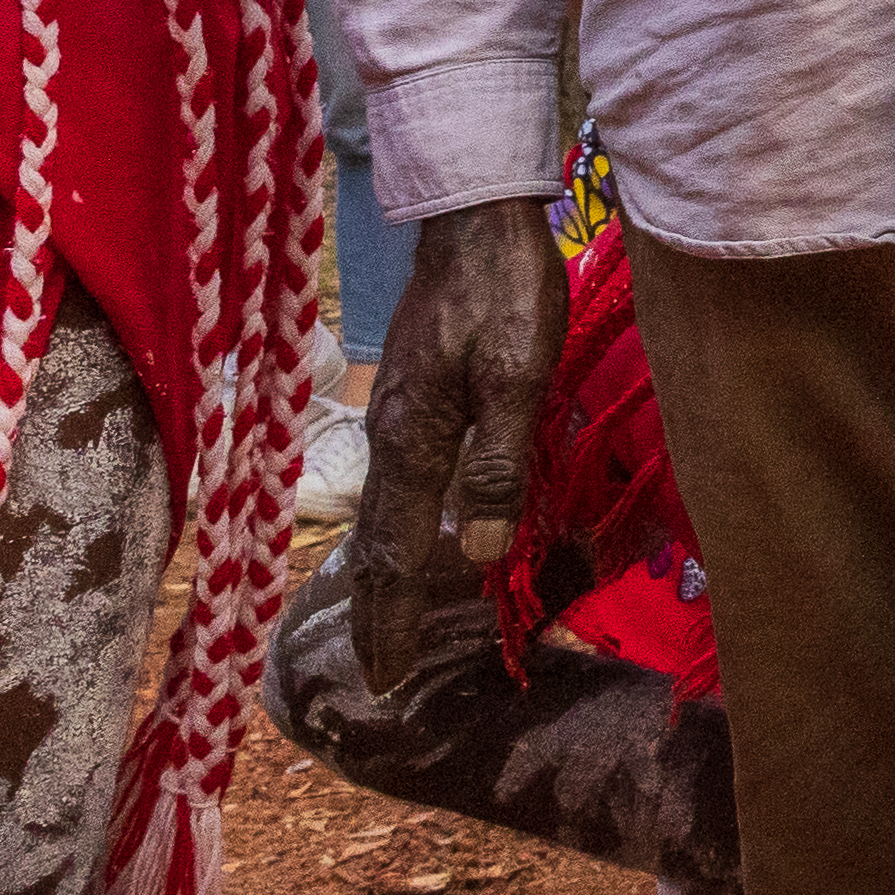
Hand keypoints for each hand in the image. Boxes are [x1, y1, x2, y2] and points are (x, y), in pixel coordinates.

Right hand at [346, 196, 575, 697]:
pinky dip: (395, 530)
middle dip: (376, 614)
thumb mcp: (521, 376)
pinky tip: (413, 535)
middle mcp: (392, 437)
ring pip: (380, 514)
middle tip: (378, 676)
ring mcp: (397, 414)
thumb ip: (500, 463)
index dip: (393, 620)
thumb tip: (473, 556)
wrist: (476, 215)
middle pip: (373, 544)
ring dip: (382, 577)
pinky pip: (395, 484)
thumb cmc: (507, 291)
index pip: (394, 555)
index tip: (386, 679)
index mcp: (414, 443)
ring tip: (388, 624)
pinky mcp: (413, 393)